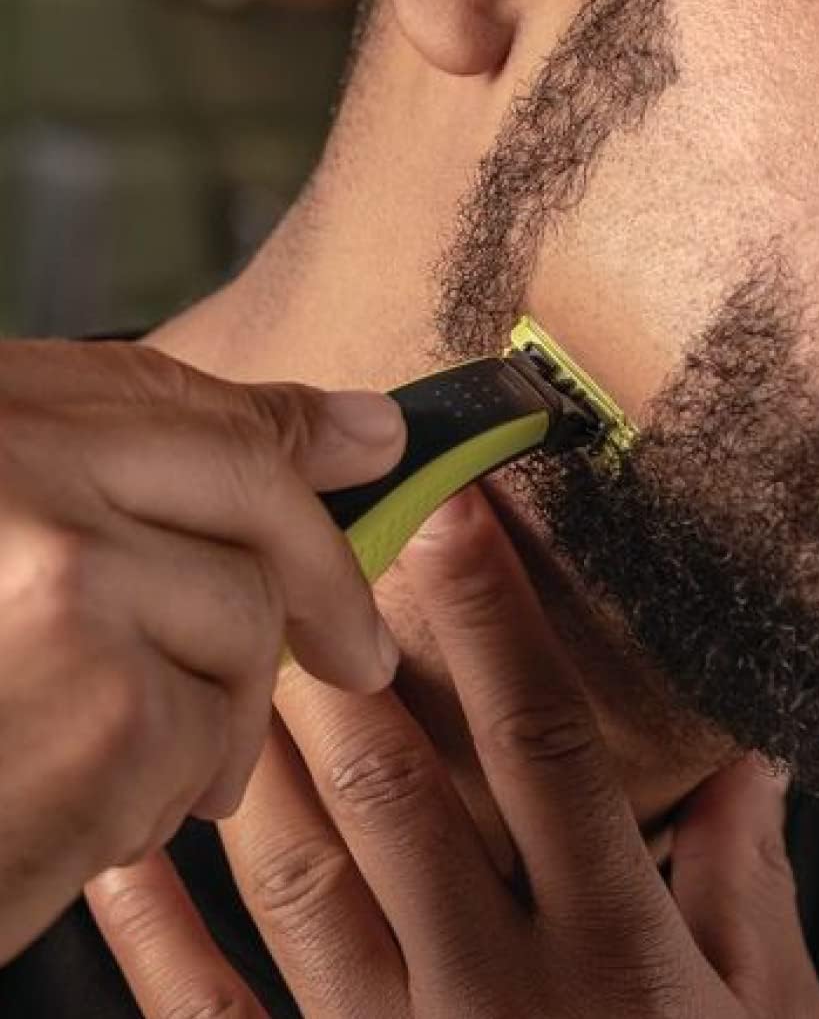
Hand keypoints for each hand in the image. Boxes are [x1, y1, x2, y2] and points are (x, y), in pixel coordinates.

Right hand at [0, 338, 404, 962]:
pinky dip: (163, 789)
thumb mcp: (4, 526)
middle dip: (319, 591)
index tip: (378, 460)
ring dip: (214, 715)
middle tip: (360, 655)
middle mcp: (31, 480)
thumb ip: (155, 464)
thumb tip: (374, 428)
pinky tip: (88, 810)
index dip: (300, 448)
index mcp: (2, 418)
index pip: (200, 412)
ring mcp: (70, 584)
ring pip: (241, 630)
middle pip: (252, 512)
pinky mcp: (106, 702)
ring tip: (136, 760)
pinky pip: (205, 733)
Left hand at [88, 486, 818, 1017]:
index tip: (463, 514)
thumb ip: (744, 877)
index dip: (499, 621)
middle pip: (401, 791)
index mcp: (612, 950)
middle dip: (352, 654)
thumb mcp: (772, 1015)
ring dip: (263, 755)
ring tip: (233, 646)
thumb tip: (748, 746)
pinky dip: (163, 940)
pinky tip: (138, 854)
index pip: (544, 746)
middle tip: (314, 545)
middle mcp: (493, 991)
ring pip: (301, 881)